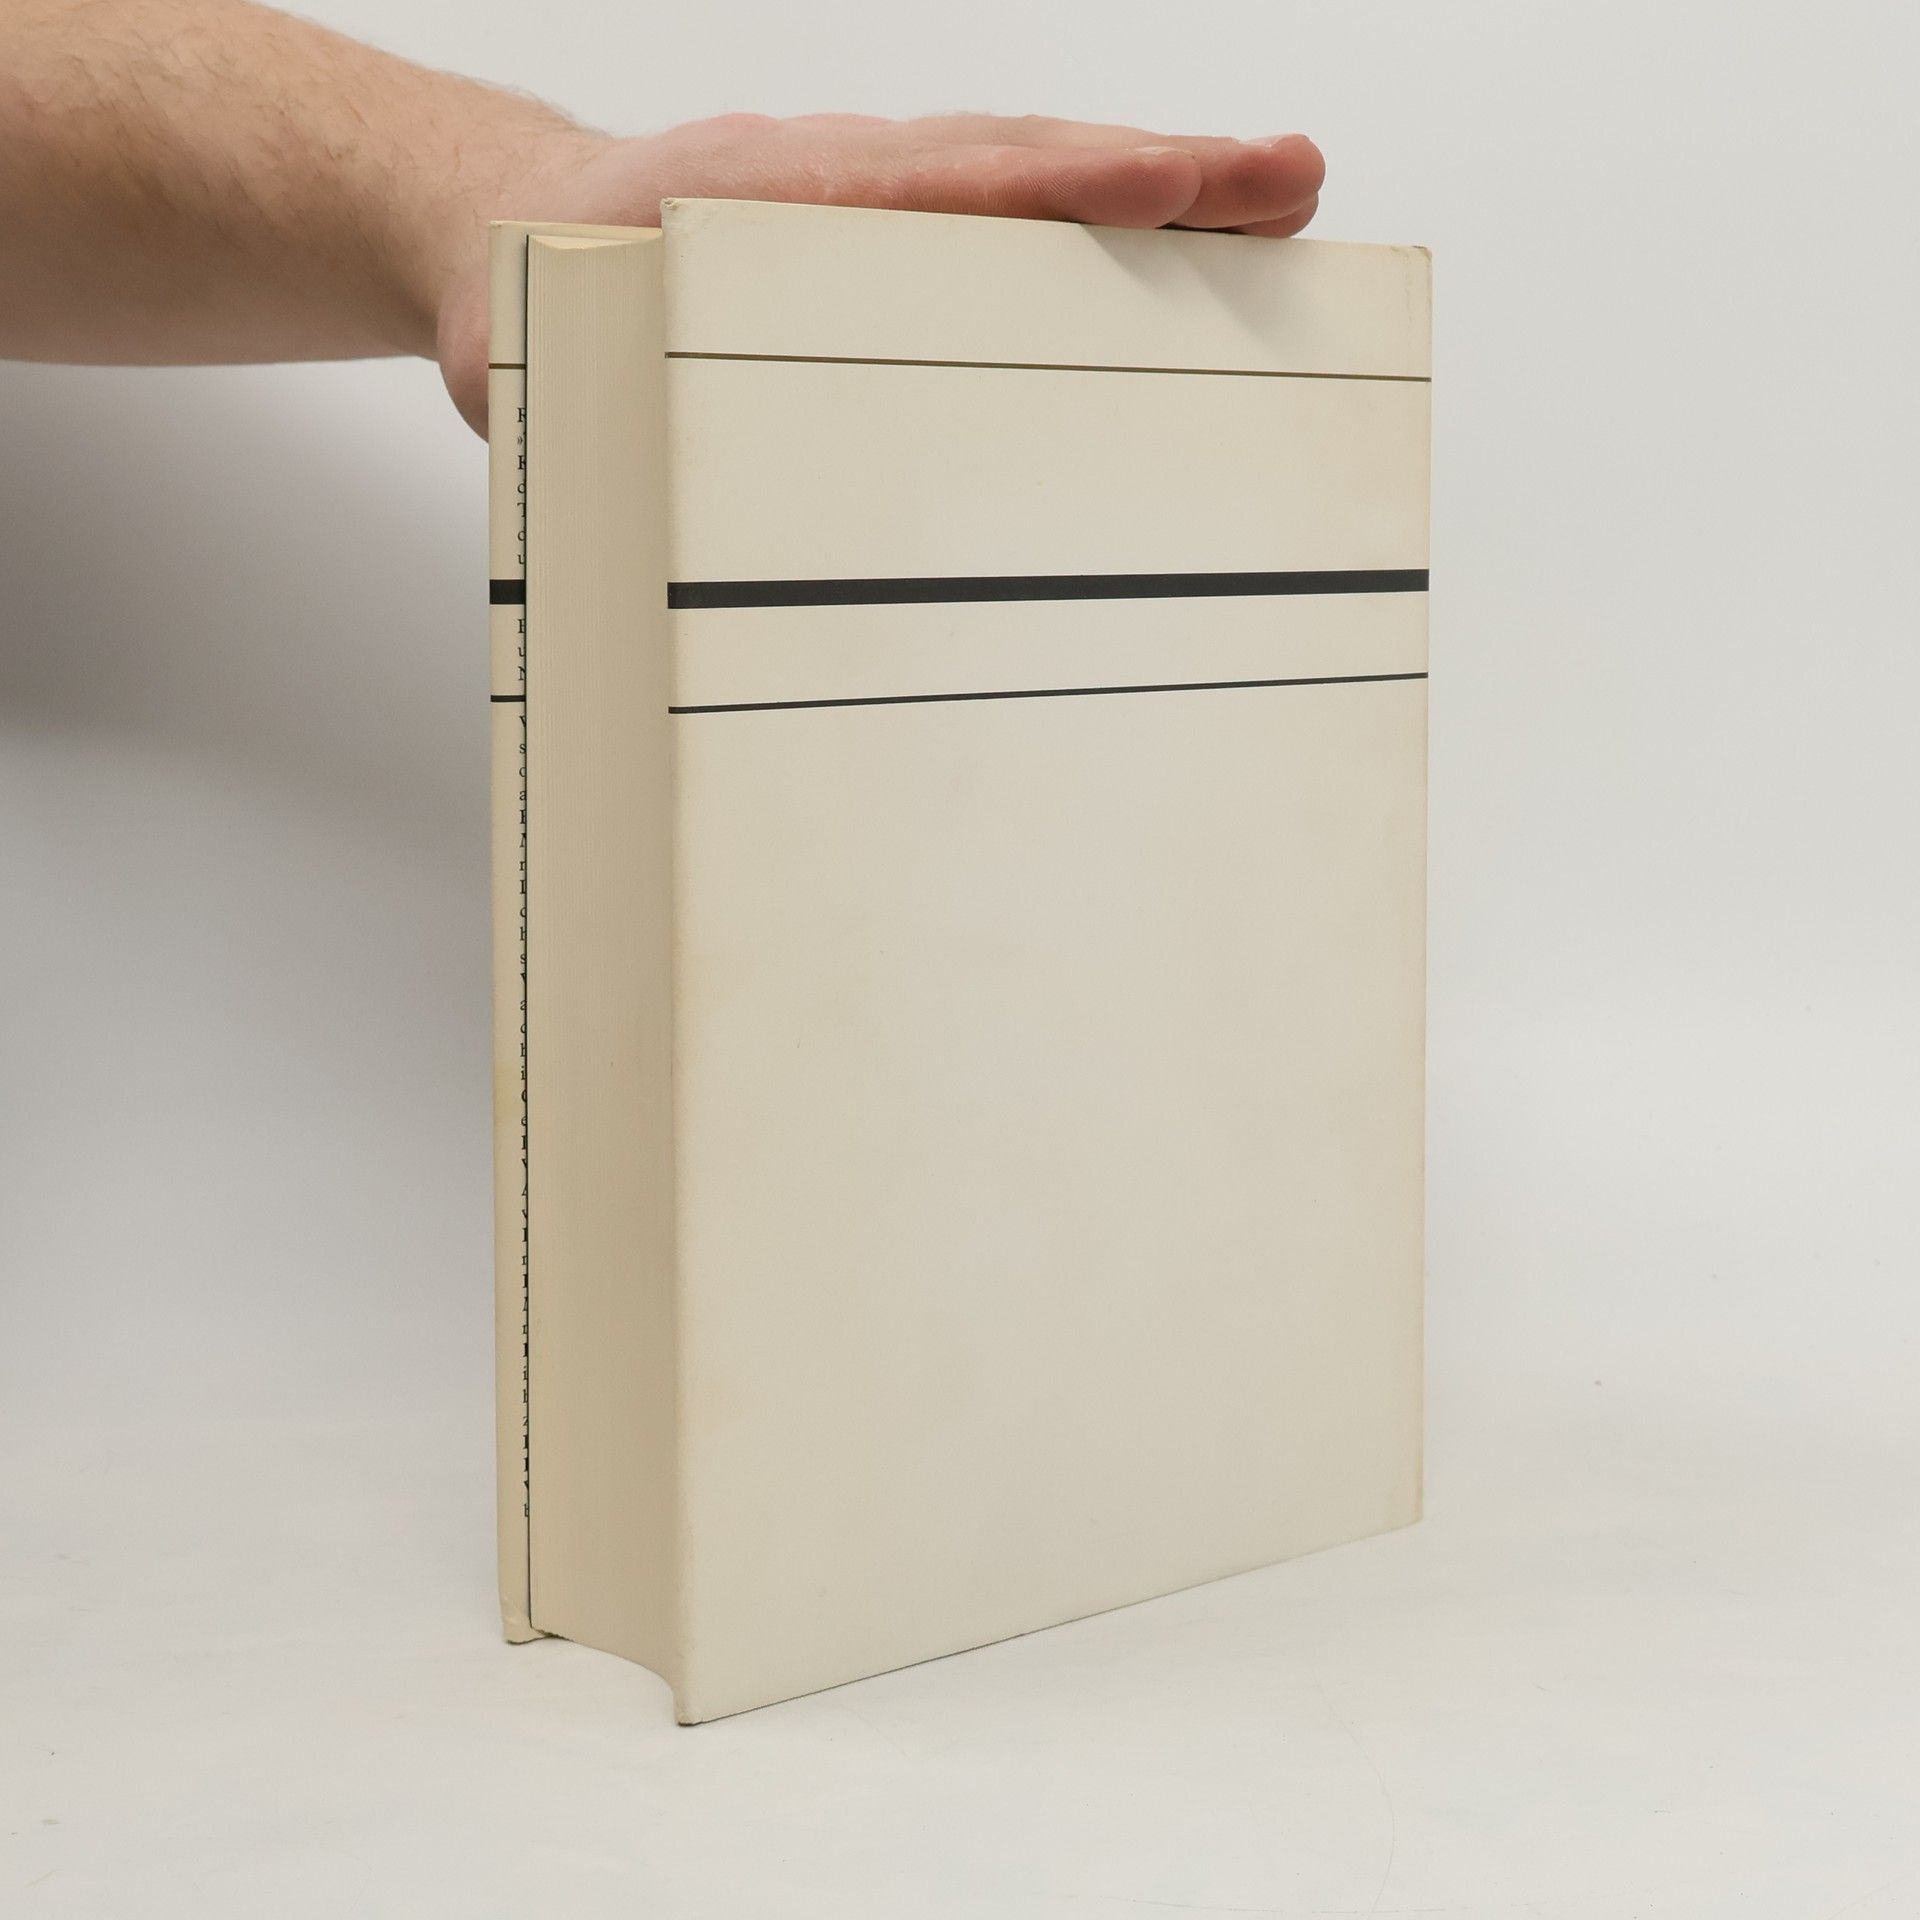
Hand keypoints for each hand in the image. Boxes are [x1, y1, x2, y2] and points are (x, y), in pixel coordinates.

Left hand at [434, 113, 1325, 432]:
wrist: (510, 229)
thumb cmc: (534, 298)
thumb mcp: (528, 357)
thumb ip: (572, 398)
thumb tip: (626, 455)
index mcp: (753, 207)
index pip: (923, 191)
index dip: (1044, 195)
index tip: (1153, 196)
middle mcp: (834, 181)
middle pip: (1013, 164)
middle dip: (1157, 172)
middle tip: (1290, 179)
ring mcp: (873, 192)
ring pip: (1029, 172)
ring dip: (1156, 184)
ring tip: (1282, 197)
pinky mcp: (892, 224)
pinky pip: (1009, 206)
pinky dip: (1101, 212)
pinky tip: (1185, 232)